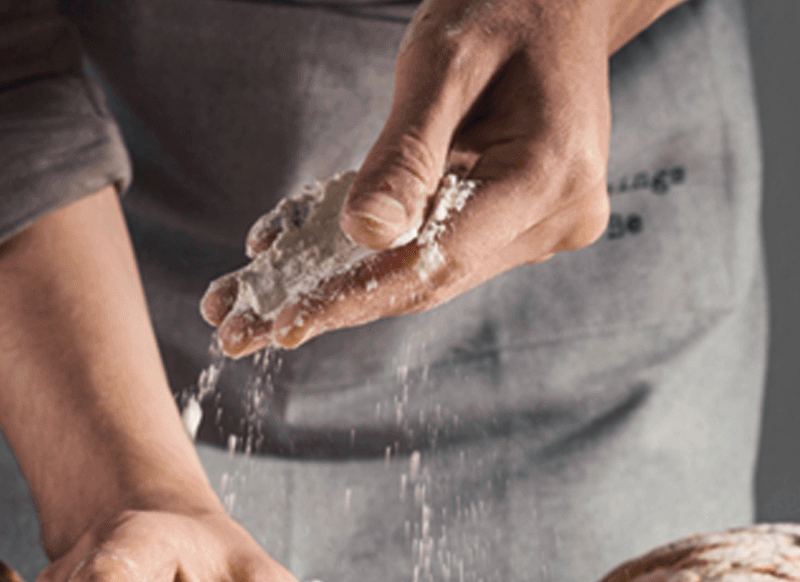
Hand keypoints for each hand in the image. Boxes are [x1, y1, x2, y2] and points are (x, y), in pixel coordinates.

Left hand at [200, 0, 686, 354]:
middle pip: (427, 280)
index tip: (282, 325)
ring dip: (339, 287)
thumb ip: (406, 152)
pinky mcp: (521, 223)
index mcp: (548, 177)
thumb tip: (367, 235)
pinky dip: (368, 256)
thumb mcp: (443, 65)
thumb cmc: (502, 11)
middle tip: (237, 331)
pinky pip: (435, 248)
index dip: (353, 297)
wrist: (561, 1)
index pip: (434, 260)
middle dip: (329, 303)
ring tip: (250, 305)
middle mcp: (557, 216)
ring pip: (426, 273)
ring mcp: (545, 226)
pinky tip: (299, 265)